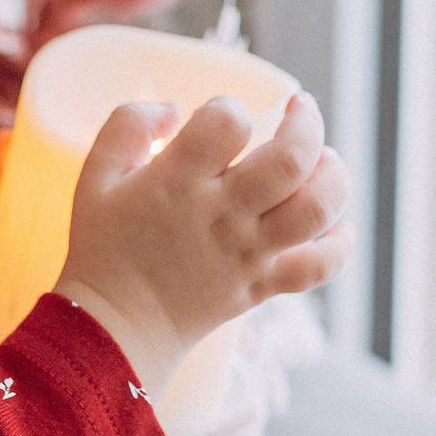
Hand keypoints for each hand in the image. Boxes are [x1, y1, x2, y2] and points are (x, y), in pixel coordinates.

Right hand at [55, 92, 351, 391]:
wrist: (114, 328)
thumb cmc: (105, 246)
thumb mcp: (94, 175)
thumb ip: (128, 124)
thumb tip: (175, 109)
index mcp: (176, 182)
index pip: (226, 122)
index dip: (228, 106)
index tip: (221, 118)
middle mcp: (220, 214)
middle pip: (291, 158)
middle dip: (307, 122)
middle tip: (301, 109)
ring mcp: (247, 252)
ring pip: (316, 208)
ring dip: (332, 175)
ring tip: (323, 160)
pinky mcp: (262, 285)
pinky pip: (319, 267)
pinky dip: (340, 246)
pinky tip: (339, 227)